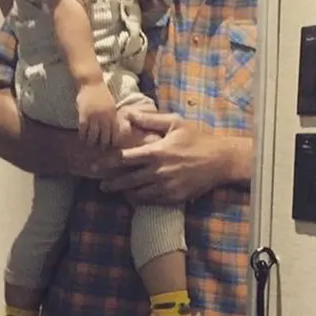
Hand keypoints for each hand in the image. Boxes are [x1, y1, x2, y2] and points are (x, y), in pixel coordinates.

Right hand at [76, 79, 116, 147]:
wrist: (92, 82)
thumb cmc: (102, 93)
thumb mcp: (111, 105)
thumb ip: (112, 116)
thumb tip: (113, 128)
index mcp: (113, 115)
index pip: (115, 133)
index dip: (113, 141)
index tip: (111, 147)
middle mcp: (105, 117)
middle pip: (105, 136)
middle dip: (103, 145)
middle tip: (100, 150)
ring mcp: (94, 116)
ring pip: (93, 135)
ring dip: (91, 142)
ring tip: (90, 145)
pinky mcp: (84, 114)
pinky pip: (83, 129)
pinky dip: (83, 135)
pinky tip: (82, 138)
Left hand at [99, 111, 234, 204]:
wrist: (221, 160)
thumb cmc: (198, 138)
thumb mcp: (175, 123)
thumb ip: (150, 119)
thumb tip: (129, 114)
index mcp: (156, 152)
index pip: (124, 159)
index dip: (107, 163)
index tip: (95, 165)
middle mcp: (158, 172)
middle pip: (126, 180)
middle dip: (111, 183)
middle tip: (101, 185)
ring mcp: (166, 187)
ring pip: (137, 194)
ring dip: (125, 194)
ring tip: (117, 192)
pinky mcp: (174, 198)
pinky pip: (152, 202)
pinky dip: (141, 200)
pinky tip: (136, 197)